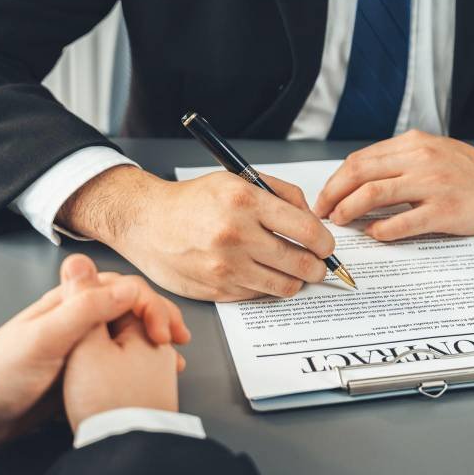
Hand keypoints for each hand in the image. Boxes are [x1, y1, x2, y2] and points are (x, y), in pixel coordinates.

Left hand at [0, 255, 189, 453]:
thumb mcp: (45, 337)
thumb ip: (83, 308)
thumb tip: (127, 285)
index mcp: (71, 301)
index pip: (125, 289)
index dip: (150, 306)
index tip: (162, 333)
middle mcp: (79, 317)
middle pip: (132, 306)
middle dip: (160, 317)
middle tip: (179, 339)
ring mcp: (81, 343)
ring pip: (128, 332)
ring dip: (153, 340)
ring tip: (173, 357)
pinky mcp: (81, 369)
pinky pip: (118, 360)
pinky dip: (139, 363)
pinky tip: (149, 375)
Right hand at [57, 165, 336, 301]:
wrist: (146, 222)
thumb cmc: (193, 200)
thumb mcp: (237, 180)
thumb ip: (281, 194)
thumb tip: (313, 220)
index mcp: (245, 201)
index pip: (307, 229)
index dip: (325, 242)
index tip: (327, 245)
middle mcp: (236, 235)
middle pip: (300, 262)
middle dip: (318, 266)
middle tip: (318, 265)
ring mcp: (226, 266)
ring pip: (284, 285)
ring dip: (296, 281)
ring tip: (294, 272)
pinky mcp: (217, 289)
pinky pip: (259, 294)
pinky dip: (267, 287)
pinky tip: (261, 274)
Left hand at [314, 130, 473, 240]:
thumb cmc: (472, 170)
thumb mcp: (432, 151)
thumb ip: (399, 160)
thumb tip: (359, 179)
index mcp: (413, 143)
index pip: (360, 159)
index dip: (336, 179)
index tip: (325, 196)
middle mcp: (421, 159)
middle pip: (360, 173)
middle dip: (334, 194)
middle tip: (323, 212)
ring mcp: (433, 185)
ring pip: (374, 194)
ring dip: (349, 210)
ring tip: (340, 222)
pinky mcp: (445, 211)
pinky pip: (404, 222)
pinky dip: (382, 230)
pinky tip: (374, 235)